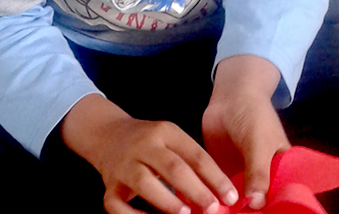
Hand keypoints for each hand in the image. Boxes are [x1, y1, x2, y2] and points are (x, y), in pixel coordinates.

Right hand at [61, 94, 238, 213]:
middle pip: (172, 167)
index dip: (215, 177)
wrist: (107, 134)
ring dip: (166, 200)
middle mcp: (144, 146)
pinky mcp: (108, 184)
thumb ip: (192, 163)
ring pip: (144, 182)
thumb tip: (220, 195)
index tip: (231, 196)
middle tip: (213, 208)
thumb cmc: (150, 142)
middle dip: (195, 189)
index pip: (195, 154)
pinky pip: (117, 204)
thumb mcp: (171, 141)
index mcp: (165, 132)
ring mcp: (124, 165)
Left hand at [202, 55, 291, 209]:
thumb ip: (259, 173)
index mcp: (280, 171)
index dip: (274, 208)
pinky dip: (214, 198)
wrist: (230, 96)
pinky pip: (218, 189)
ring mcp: (241, 175)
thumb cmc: (254, 116)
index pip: (280, 196)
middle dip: (250, 212)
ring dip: (231, 208)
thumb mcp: (259, 144)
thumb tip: (256, 204)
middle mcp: (262, 177)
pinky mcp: (220, 172)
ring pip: (238, 199)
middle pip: (258, 202)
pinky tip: (208, 207)